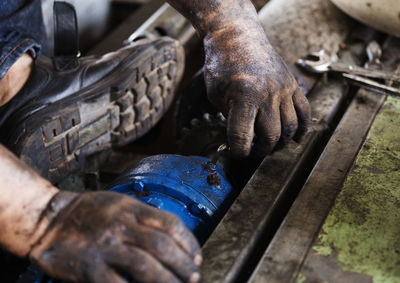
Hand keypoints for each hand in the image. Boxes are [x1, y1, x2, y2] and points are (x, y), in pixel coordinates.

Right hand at [29, 191, 200, 282]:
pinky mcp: (90, 268)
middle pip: (162, 246)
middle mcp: (121, 226)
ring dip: (168, 280)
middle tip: (194, 277)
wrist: (48, 219)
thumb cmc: (86, 211)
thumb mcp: (118, 203)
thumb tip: (170, 236)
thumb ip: (142, 217)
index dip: (189, 243)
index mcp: (131, 209)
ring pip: (146, 266)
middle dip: (183, 265)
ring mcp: (106, 247)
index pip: (170, 224)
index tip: (196, 257)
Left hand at [203, 23, 310, 157]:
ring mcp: (283, 89)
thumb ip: (229, 117)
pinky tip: (295, 138)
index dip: (238, 152)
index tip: (236, 154)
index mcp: (244, 96)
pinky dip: (302, 128)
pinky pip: (304, 111)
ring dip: (280, 143)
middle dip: (261, 150)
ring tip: (270, 146)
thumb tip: (240, 138)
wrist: (237, 36)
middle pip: (271, 136)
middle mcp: (267, 94)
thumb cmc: (222, 64)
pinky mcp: (292, 84)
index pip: (243, 136)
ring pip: (290, 128)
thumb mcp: (216, 93)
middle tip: (253, 151)